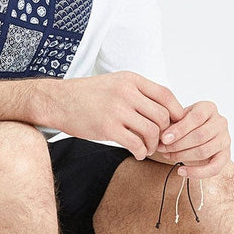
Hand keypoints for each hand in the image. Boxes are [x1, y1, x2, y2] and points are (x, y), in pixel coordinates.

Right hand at [45, 72, 186, 160]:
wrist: (57, 100)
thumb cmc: (88, 95)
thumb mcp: (115, 83)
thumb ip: (138, 93)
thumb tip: (165, 110)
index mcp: (131, 79)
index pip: (165, 95)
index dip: (176, 112)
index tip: (175, 124)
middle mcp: (126, 92)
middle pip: (162, 116)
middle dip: (165, 132)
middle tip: (160, 141)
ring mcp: (116, 110)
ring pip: (152, 131)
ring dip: (153, 145)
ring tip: (147, 148)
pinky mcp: (107, 128)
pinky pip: (136, 144)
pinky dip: (141, 152)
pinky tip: (137, 153)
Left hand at [152, 100, 230, 179]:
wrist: (198, 137)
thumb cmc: (185, 126)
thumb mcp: (178, 118)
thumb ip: (171, 124)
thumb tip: (161, 137)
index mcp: (209, 108)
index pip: (196, 117)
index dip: (179, 129)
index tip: (163, 139)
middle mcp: (220, 122)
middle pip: (200, 135)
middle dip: (178, 144)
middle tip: (162, 149)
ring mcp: (225, 139)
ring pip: (204, 151)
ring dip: (183, 156)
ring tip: (169, 157)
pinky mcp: (226, 156)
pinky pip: (213, 168)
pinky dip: (196, 172)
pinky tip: (181, 172)